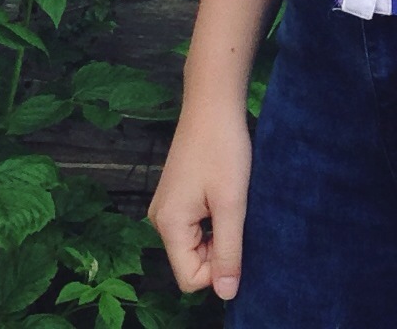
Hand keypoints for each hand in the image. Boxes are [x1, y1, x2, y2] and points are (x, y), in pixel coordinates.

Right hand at [147, 98, 252, 299]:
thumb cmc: (222, 147)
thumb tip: (227, 294)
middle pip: (191, 262)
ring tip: (231, 199)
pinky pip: (194, 225)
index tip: (236, 235)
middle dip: (219, 248)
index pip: (190, 279)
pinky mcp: (176, 195)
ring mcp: (166, 206)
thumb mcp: (231, 202)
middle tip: (236, 214)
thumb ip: (229, 250)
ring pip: (195, 243)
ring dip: (218, 231)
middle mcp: (160, 220)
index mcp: (169, 225)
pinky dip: (213, 218)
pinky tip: (224, 192)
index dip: (218, 268)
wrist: (212, 102)